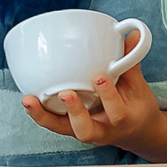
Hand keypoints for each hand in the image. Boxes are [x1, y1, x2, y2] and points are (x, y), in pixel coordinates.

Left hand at [20, 34, 160, 148]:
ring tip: (30, 100)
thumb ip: (131, 62)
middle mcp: (102, 130)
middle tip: (66, 93)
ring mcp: (84, 130)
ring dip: (44, 116)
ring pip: (62, 129)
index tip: (100, 77)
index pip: (117, 112)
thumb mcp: (139, 87)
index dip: (108, 96)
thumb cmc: (135, 108)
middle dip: (75, 112)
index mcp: (123, 120)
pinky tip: (28, 99)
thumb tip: (133, 33)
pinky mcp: (69, 127)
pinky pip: (52, 123)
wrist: (134, 132)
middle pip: (85, 130)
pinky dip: (39, 113)